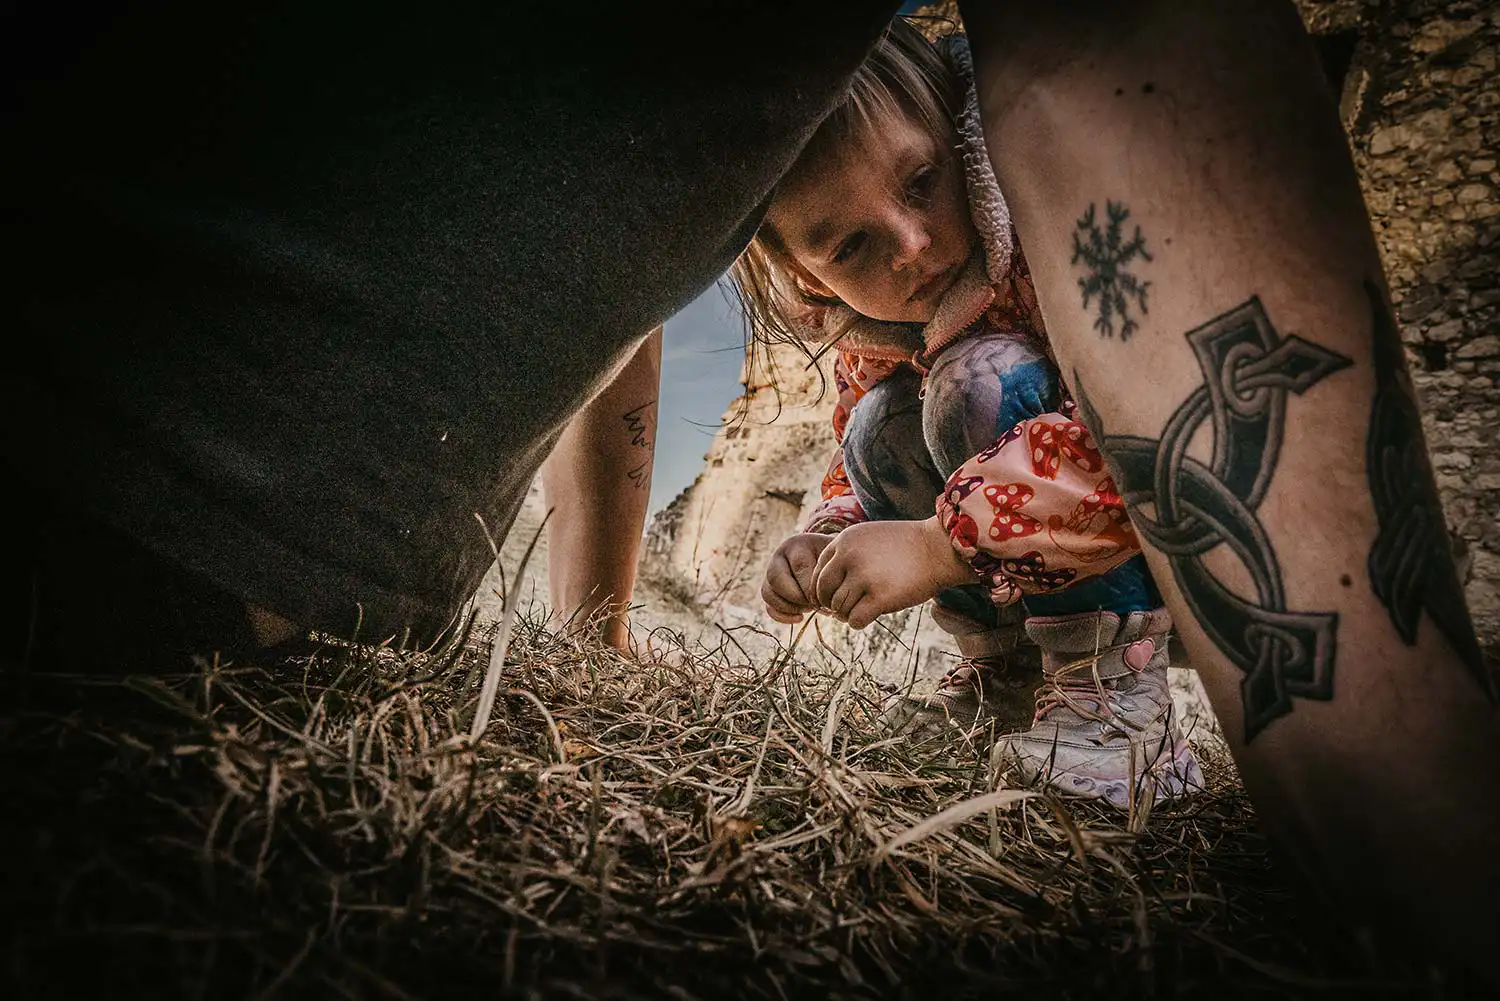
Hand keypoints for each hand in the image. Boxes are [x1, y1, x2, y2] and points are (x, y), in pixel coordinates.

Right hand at [762, 533, 834, 623]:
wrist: (827, 557)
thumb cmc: (834, 559)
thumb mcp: (836, 557)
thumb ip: (832, 573)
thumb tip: (828, 603)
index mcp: (797, 545)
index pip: (799, 567)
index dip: (812, 588)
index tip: (827, 598)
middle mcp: (779, 556)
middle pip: (776, 579)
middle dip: (798, 598)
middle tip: (816, 605)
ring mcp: (771, 573)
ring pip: (768, 593)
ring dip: (790, 607)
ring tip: (809, 608)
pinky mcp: (770, 589)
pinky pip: (768, 606)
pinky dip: (782, 616)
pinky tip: (800, 618)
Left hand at [812, 517, 973, 628]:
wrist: (939, 548)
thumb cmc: (905, 545)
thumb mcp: (868, 537)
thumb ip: (845, 554)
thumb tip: (823, 586)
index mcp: (844, 541)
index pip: (818, 573)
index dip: (823, 589)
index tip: (834, 596)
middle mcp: (849, 558)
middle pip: (824, 592)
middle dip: (831, 604)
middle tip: (845, 608)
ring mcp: (864, 577)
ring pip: (839, 608)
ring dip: (847, 614)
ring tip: (861, 609)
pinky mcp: (880, 598)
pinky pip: (855, 621)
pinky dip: (859, 622)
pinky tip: (870, 615)